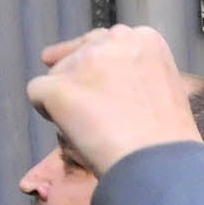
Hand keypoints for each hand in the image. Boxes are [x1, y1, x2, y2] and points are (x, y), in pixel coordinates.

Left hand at [29, 26, 200, 177]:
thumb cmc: (166, 140)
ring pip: (57, 74)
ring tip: (93, 129)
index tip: (98, 88)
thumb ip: (133, 71)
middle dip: (78, 79)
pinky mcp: (60, 86)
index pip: (105, 42)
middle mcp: (115, 40)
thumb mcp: (163, 86)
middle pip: (78, 54)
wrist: (161, 165)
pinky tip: (73, 132)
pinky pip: (37, 92)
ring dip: (67, 98)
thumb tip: (88, 71)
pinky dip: (48, 112)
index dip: (96, 68)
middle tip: (90, 111)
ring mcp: (85, 61)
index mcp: (145, 39)